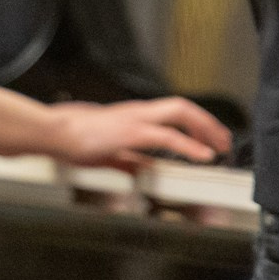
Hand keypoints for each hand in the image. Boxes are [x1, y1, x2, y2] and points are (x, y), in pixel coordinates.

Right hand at [45, 97, 233, 171]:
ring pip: (180, 113)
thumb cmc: (74, 140)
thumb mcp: (109, 154)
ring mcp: (136, 118)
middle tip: (224, 141)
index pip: (173, 112)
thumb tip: (145, 172)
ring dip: (204, 128)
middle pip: (183, 107)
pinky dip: (189, 145)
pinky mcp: (131, 131)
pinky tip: (202, 155)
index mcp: (134, 116)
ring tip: (219, 146)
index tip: (209, 139)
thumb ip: (130, 162)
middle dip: (208, 123)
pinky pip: (167, 135)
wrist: (54, 132)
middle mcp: (139, 111)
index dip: (195, 124)